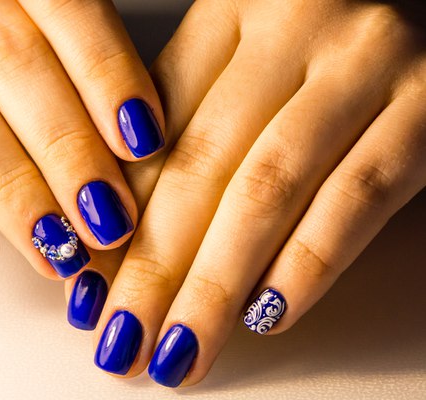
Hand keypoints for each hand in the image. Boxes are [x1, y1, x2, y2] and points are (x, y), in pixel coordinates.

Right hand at [0, 0, 165, 276]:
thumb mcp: (8, 13)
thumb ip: (63, 54)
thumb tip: (135, 135)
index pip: (64, 9)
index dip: (108, 77)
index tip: (144, 144)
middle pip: (15, 65)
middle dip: (69, 150)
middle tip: (108, 220)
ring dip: (14, 190)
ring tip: (56, 248)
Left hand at [86, 0, 425, 385]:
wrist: (416, 7)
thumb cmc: (320, 49)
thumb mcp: (245, 67)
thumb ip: (189, 131)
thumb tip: (120, 234)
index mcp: (228, 13)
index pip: (156, 135)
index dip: (117, 222)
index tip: (90, 290)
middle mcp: (291, 26)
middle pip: (201, 168)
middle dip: (153, 269)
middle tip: (122, 339)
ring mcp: (362, 62)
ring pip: (267, 191)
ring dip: (216, 286)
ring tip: (181, 349)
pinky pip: (354, 197)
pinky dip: (305, 265)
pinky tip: (264, 316)